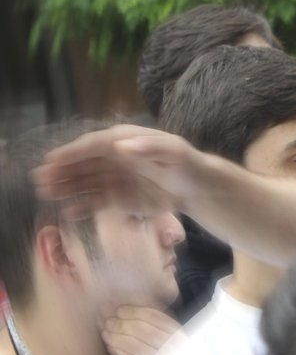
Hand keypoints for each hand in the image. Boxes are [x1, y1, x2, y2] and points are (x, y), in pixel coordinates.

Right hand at [34, 125, 200, 219]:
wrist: (196, 188)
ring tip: (47, 194)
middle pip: (83, 163)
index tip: (53, 159)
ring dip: (66, 187)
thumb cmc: (186, 165)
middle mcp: (114, 158)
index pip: (93, 145)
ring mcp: (114, 178)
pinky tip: (70, 213)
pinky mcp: (118, 198)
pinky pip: (96, 202)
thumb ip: (150, 148)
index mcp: (124, 141)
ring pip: (85, 182)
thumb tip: (121, 145)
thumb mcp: (174, 153)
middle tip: (41, 179)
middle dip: (62, 170)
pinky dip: (83, 207)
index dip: (73, 152)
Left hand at [101, 305, 182, 354]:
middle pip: (146, 331)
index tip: (121, 309)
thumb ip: (162, 330)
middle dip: (125, 323)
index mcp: (183, 339)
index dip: (138, 312)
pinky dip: (120, 353)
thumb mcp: (176, 344)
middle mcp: (176, 351)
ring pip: (137, 346)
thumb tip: (137, 312)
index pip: (159, 320)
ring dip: (118, 337)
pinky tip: (112, 347)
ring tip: (106, 331)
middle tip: (110, 319)